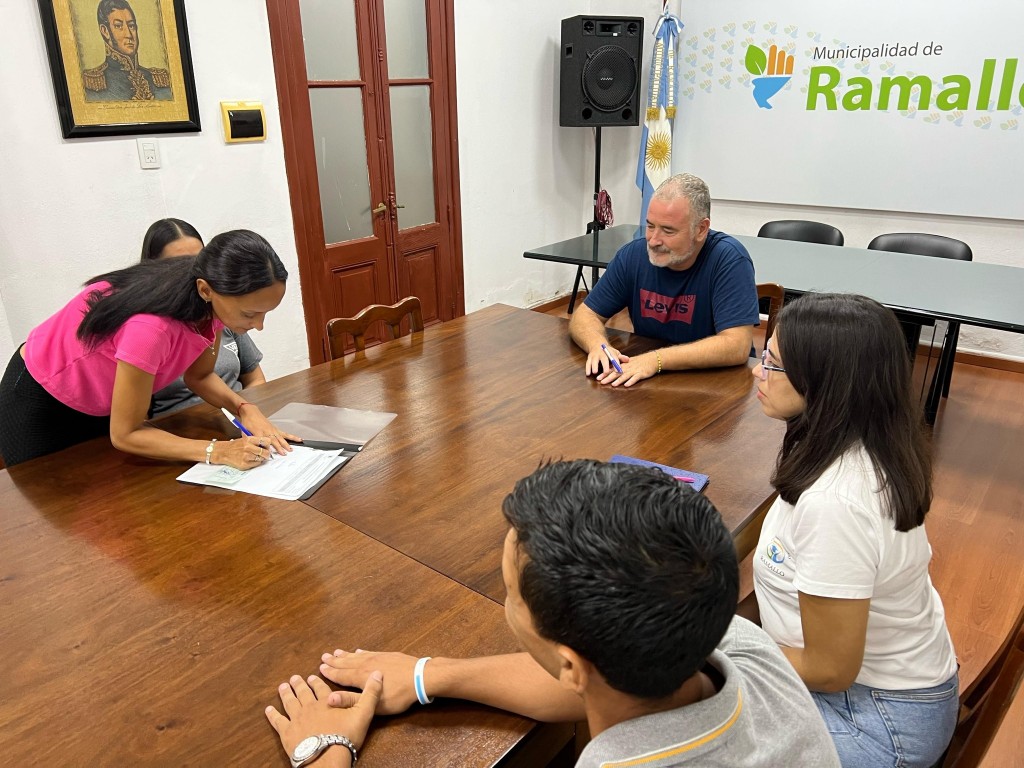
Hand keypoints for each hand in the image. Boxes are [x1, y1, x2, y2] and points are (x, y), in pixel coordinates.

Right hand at [213, 436, 279, 469]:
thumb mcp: (245, 439)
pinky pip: (256, 464)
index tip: (267, 446)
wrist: (223, 452)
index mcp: (249, 440)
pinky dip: (256, 462)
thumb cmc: (235, 446)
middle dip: (267, 454)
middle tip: (265, 454)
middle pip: (266, 452)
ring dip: (261, 458)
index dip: (268, 445)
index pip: (266, 441)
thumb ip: (255, 442)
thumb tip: (267, 446)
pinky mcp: (244, 464)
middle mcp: (248, 447)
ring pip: (261, 459)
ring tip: (256, 456)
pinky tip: (251, 460)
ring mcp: (246, 456)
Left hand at [236, 403, 299, 455]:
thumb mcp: (244, 432)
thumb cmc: (248, 422)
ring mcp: (273, 430)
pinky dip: (292, 436)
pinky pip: (285, 433)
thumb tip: (253, 449)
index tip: (269, 455)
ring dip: (286, 444)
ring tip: (290, 450)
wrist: (251, 413)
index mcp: (259, 432)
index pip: (264, 442)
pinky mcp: (276, 429)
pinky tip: (298, 439)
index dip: (266, 449)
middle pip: (274, 440)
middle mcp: (267, 431)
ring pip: (281, 437)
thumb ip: (249, 441)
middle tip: (283, 454)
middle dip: (279, 447)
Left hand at [266, 672, 381, 766]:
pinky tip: (268, 710)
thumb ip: (371, 693)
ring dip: (286, 693)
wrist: (326, 757)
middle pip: (303, 693)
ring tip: (283, 686)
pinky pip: (277, 721)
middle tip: (294, 677)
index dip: (316, 681)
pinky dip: (272, 715)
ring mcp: (296, 719)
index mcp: (326, 701)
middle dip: (299, 684)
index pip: (321, 687)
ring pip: (290, 703)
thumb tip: (378, 673)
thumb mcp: (364, 713)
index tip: (311, 675)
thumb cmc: (346, 736)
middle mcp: (309, 707)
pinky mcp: (286, 733)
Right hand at [320, 649, 418, 714]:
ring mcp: (377, 657)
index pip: (341, 674)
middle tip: (324, 656)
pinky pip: (369, 652)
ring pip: (357, 656)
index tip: (320, 667)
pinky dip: (361, 652)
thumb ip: (351, 701)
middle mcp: (366, 664)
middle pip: (347, 662)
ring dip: (346, 655)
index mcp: (361, 677)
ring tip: (336, 652)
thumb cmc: (397, 695)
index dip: (330, 672)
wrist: (421, 677)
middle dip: (335, 661)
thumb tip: (329, 698)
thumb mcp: (373, 704)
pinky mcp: (387, 655)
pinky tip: (359, 651)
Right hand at [585, 344, 630, 377]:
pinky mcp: (589, 358)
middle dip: (605, 365)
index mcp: (609, 352)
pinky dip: (587, 368)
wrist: (597, 344)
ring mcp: (595, 356)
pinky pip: (588, 363)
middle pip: (604, 359)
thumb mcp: (615, 353)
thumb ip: (621, 357)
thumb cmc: (608, 351)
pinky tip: (588, 374)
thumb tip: (628, 359)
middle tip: (606, 372)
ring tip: (595, 372)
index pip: (614, 358)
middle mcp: (602, 353)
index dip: (616, 364)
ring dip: (594, 366)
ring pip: (594, 361)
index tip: (619, 371)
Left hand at [595, 351, 657, 387]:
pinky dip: (631, 381)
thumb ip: (621, 367)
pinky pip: (635, 378)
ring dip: (619, 380)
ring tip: (613, 384)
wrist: (652, 359)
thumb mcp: (629, 363)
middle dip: (608, 377)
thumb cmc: (640, 362)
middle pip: (617, 373)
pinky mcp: (641, 373)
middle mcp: (628, 368)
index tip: (598, 378)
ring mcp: (634, 370)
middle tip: (601, 381)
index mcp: (624, 366)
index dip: (605, 374)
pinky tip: (627, 385)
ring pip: (625, 375)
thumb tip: (611, 371)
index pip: (612, 370)